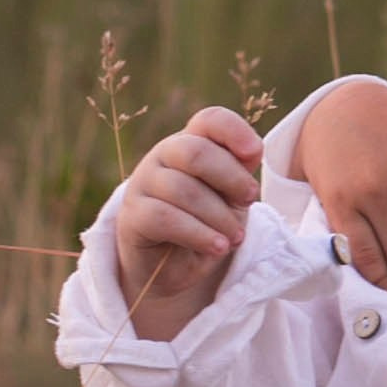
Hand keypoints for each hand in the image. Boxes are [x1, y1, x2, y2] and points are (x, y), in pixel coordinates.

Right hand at [115, 107, 263, 337]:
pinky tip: (218, 247)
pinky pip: (165, 218)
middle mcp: (163, 155)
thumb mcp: (232, 195)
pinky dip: (199, 234)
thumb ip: (241, 170)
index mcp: (192, 142)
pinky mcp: (132, 216)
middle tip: (249, 202)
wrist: (174, 266)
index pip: (210, 120)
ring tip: (235, 238)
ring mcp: (143, 183)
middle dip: (231, 179)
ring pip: (183, 190)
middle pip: (196, 153)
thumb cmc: (208, 221)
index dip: (234, 131)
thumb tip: (252, 150)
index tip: (254, 154)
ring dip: (219, 217)